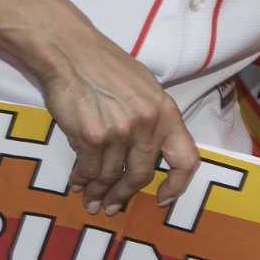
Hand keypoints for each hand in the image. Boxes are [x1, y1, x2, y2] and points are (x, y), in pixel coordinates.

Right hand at [38, 28, 198, 214]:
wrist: (73, 53)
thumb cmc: (109, 68)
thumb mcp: (146, 89)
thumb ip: (152, 120)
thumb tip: (149, 154)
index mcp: (166, 112)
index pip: (185, 159)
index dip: (178, 185)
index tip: (164, 198)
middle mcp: (147, 125)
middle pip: (141, 175)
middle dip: (124, 194)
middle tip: (112, 206)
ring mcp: (120, 132)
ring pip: (111, 176)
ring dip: (99, 191)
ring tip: (91, 199)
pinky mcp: (92, 137)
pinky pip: (88, 170)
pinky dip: (82, 180)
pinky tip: (77, 183)